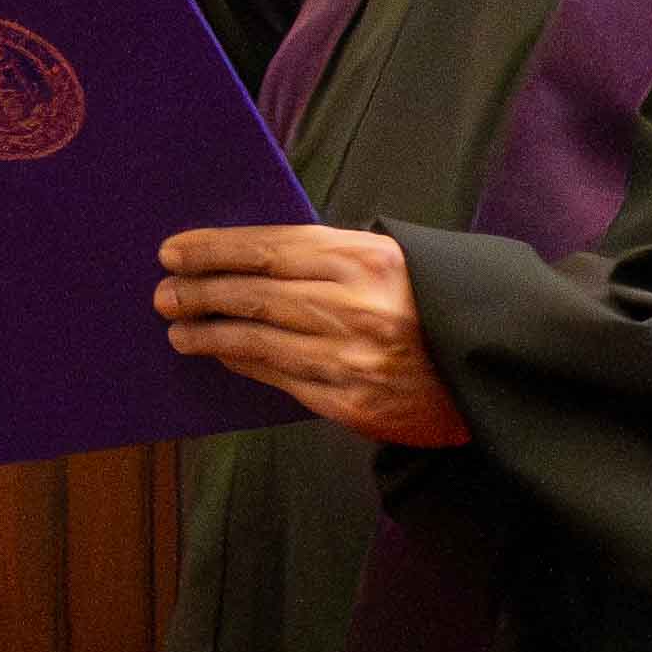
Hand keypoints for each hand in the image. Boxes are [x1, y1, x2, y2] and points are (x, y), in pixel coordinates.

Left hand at [161, 223, 464, 446]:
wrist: (488, 372)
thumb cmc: (430, 306)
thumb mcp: (393, 261)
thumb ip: (329, 256)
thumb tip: (247, 255)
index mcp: (367, 258)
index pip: (269, 248)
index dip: (214, 249)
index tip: (174, 250)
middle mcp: (356, 306)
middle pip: (254, 294)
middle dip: (200, 291)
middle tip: (163, 291)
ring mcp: (351, 358)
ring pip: (259, 341)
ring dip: (209, 333)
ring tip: (177, 328)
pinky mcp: (351, 403)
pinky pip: (281, 379)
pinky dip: (244, 363)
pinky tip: (221, 354)